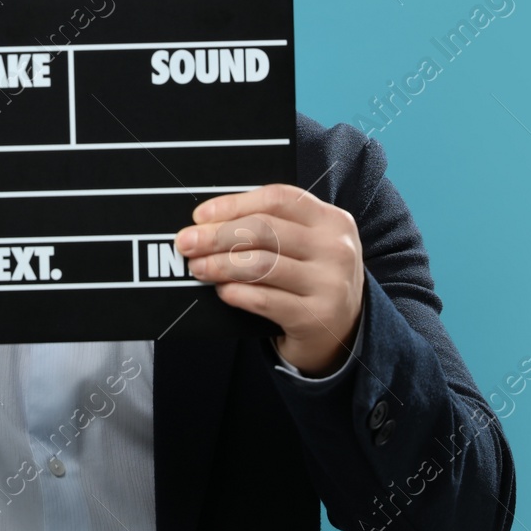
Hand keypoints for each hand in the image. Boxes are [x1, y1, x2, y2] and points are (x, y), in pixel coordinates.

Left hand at [175, 183, 364, 377]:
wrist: (343, 331)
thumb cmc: (311, 277)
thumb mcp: (306, 244)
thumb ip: (270, 227)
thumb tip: (208, 223)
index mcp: (331, 220)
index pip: (277, 199)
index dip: (233, 204)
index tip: (200, 215)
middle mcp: (335, 248)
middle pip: (264, 230)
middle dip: (216, 235)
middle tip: (186, 243)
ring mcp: (329, 284)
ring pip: (260, 264)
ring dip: (219, 265)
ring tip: (198, 268)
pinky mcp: (315, 317)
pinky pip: (263, 299)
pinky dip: (235, 293)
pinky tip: (222, 290)